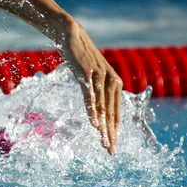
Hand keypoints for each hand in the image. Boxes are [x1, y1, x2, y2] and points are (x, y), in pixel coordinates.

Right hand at [61, 22, 122, 154]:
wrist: (72, 34)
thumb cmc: (81, 57)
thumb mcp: (92, 75)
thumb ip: (97, 90)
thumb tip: (97, 107)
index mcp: (115, 83)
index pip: (115, 112)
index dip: (114, 131)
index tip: (111, 147)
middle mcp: (111, 81)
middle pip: (111, 113)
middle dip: (111, 134)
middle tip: (110, 151)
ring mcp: (100, 77)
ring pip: (102, 107)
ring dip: (103, 127)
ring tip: (103, 142)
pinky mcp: (87, 74)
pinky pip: (90, 96)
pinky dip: (92, 110)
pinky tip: (93, 123)